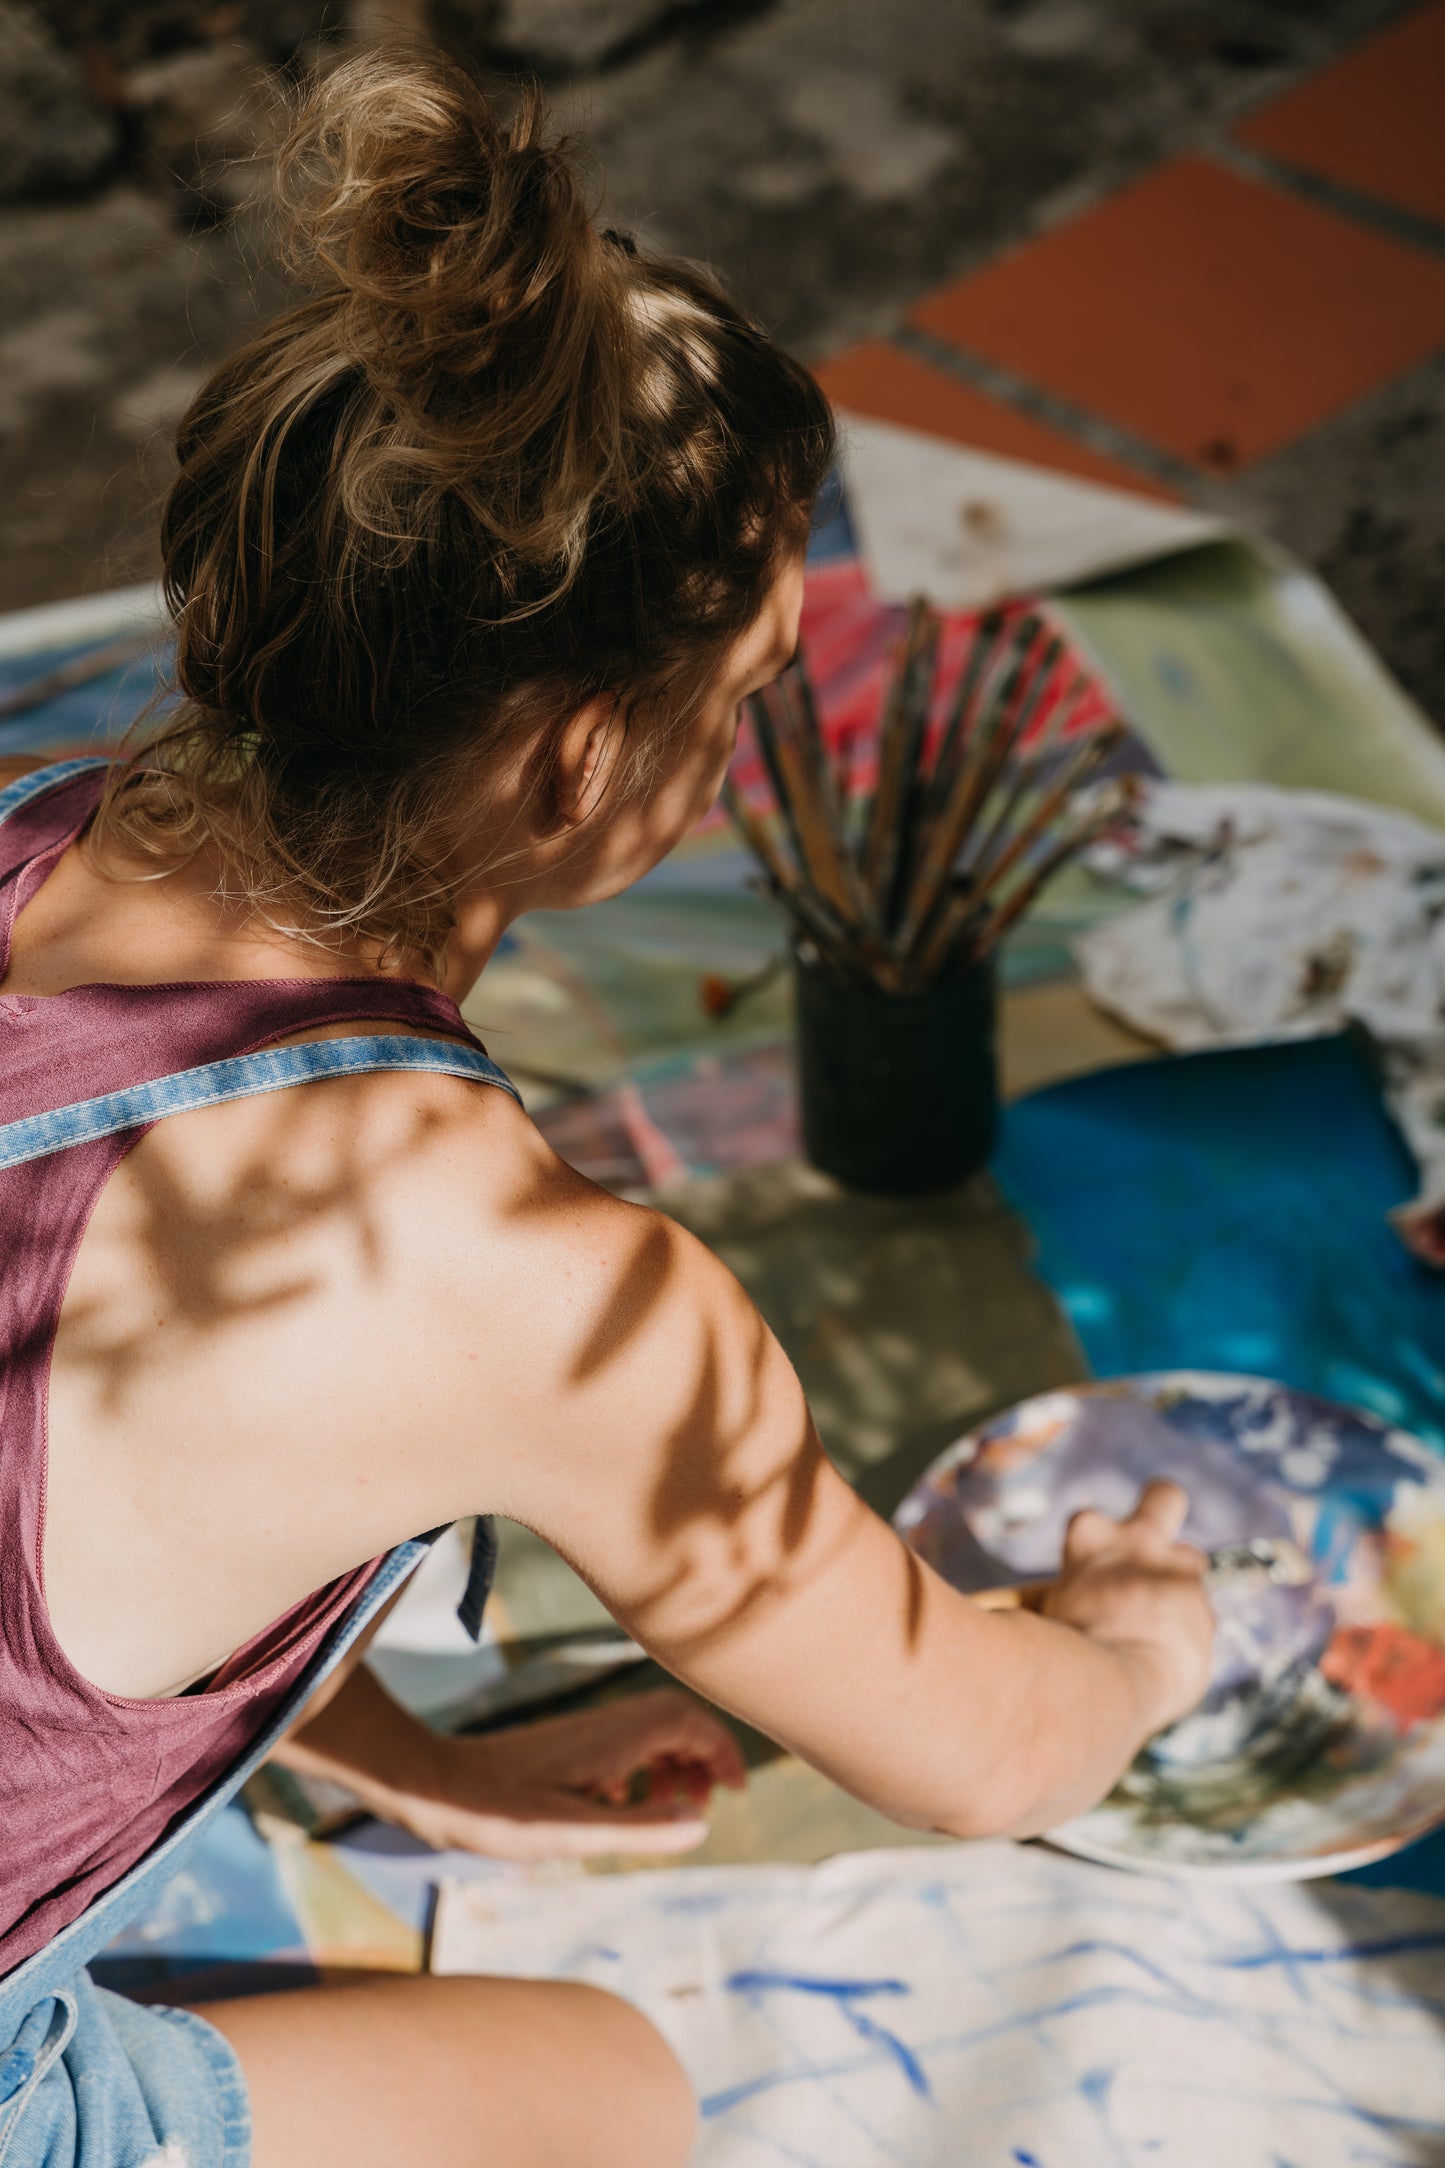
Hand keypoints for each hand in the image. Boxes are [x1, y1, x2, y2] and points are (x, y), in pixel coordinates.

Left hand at [379, 1689, 747, 1861]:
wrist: (434, 1788)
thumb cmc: (498, 1815)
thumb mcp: (571, 1834)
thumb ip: (639, 1829)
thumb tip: (701, 1824)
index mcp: (612, 1738)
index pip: (689, 1722)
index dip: (721, 1750)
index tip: (734, 1792)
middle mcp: (603, 1725)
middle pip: (676, 1721)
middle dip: (703, 1755)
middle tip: (708, 1803)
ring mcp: (584, 1733)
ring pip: (650, 1732)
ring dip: (675, 1763)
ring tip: (673, 1809)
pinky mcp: (567, 1746)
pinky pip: (623, 1745)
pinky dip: (641, 1770)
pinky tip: (623, 1808)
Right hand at [1041, 1481, 1213, 1738]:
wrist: (1104, 1685)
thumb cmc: (1063, 1653)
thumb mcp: (1052, 1609)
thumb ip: (1080, 1593)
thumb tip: (1088, 1609)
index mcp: (1088, 1537)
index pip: (1090, 1521)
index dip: (1097, 1546)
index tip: (1094, 1571)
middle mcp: (1137, 1541)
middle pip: (1165, 1496)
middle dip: (1164, 1511)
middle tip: (1153, 1543)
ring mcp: (1174, 1569)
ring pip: (1191, 1559)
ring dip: (1179, 1583)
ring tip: (1161, 1621)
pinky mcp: (1202, 1604)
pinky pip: (1199, 1615)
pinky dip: (1189, 1632)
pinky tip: (1169, 1657)